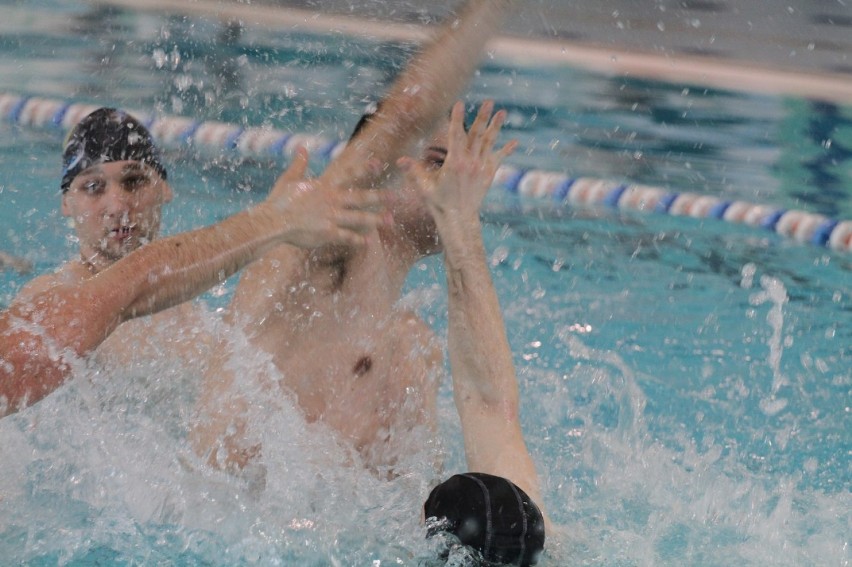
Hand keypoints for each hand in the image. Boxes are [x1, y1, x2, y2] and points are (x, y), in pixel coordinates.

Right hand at [266, 148, 388, 248]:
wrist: (273, 222)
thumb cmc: (278, 201)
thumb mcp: (289, 179)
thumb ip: (299, 164)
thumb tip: (302, 148)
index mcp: (324, 186)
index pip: (347, 174)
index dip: (364, 168)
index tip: (378, 164)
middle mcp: (331, 200)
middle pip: (360, 197)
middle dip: (379, 197)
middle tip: (394, 197)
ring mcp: (331, 217)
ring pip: (358, 218)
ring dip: (375, 220)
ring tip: (389, 221)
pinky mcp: (328, 233)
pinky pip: (347, 237)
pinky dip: (357, 240)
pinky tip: (367, 242)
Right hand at [397, 100, 515, 223]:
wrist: (459, 219)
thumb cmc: (439, 203)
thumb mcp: (424, 187)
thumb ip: (414, 171)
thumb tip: (399, 160)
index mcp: (454, 164)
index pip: (455, 136)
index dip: (456, 119)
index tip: (459, 104)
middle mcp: (470, 163)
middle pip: (477, 136)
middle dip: (482, 117)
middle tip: (488, 102)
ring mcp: (481, 168)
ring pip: (489, 143)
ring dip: (495, 127)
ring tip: (503, 112)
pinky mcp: (488, 175)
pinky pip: (497, 159)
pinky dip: (505, 150)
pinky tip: (514, 142)